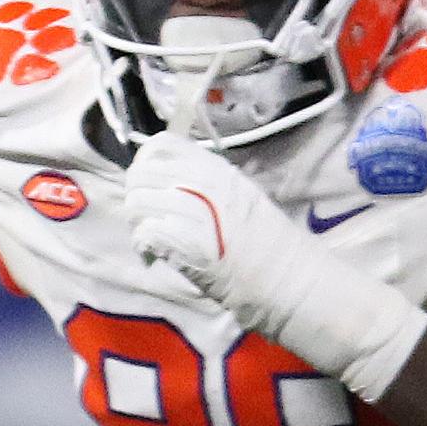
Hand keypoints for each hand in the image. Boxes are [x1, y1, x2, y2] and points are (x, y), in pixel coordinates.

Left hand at [124, 131, 426, 400]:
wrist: (290, 281)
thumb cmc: (266, 247)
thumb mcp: (239, 199)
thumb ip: (204, 186)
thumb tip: (167, 182)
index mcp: (218, 170)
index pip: (161, 144)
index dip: (144, 163)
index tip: (148, 186)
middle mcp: (207, 184)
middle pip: (141, 172)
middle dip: (135, 197)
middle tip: (147, 220)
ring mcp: (199, 211)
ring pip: (138, 202)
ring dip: (138, 224)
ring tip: (153, 242)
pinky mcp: (191, 243)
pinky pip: (146, 232)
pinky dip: (144, 247)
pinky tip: (156, 259)